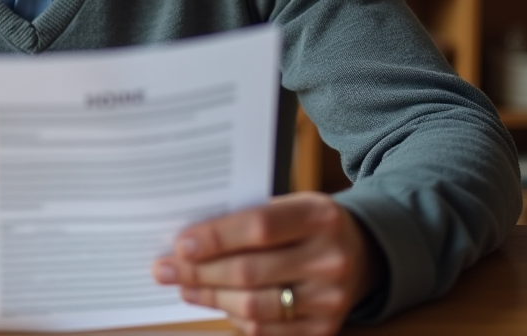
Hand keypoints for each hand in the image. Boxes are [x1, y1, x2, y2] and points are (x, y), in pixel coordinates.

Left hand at [152, 192, 379, 334]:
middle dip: (198, 272)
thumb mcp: (291, 204)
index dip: (215, 238)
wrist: (362, 254)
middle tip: (164, 269)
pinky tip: (214, 303)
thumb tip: (189, 240)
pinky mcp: (325, 329)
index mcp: (319, 216)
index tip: (179, 244)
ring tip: (183, 286)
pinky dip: (234, 318)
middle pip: (249, 271)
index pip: (259, 228)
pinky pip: (266, 331)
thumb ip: (249, 218)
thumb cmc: (309, 224)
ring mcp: (330, 300)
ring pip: (254, 306)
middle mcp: (330, 259)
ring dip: (210, 297)